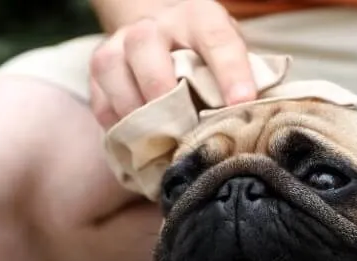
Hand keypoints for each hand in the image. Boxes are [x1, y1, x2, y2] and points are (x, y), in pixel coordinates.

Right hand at [89, 0, 255, 128]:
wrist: (164, 38)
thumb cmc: (207, 58)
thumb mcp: (231, 59)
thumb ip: (245, 83)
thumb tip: (258, 125)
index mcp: (197, 18)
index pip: (215, 38)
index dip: (230, 71)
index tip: (242, 103)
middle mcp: (153, 26)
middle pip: (145, 45)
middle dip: (162, 88)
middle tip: (182, 125)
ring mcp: (119, 46)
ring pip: (112, 70)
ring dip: (135, 111)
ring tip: (159, 141)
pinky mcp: (98, 73)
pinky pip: (100, 102)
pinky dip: (119, 128)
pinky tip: (140, 146)